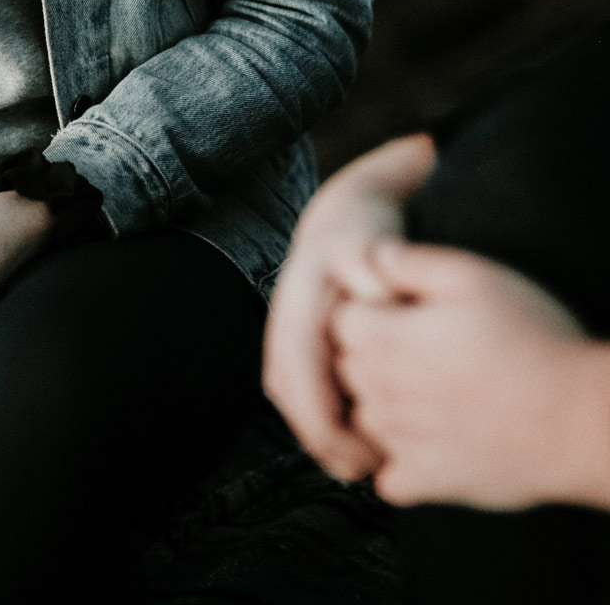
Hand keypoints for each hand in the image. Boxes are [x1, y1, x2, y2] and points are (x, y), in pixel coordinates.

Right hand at [262, 134, 437, 480]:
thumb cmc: (382, 219)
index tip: (359, 435)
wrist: (344, 205)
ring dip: (310, 428)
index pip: (303, 346)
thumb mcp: (389, 228)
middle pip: (287, 373)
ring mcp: (284, 312)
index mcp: (313, 270)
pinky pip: (286, 379)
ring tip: (349, 465)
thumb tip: (375, 293)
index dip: (322, 399)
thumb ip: (382, 260)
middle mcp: (290, 294)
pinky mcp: (288, 329)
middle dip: (316, 424)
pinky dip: (309, 416)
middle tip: (358, 466)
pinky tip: (338, 443)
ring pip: (282, 380)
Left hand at [332, 242, 609, 510]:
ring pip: (365, 419)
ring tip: (433, 392)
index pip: (341, 321)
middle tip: (422, 350)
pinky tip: (433, 441)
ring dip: (383, 406)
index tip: (404, 313)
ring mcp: (401, 441)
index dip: (370, 311)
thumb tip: (371, 254)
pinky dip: (401, 463)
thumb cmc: (533, 338)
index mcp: (385, 340)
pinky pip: (388, 478)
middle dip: (370, 355)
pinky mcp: (428, 482)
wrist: (584, 418)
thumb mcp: (474, 276)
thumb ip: (411, 261)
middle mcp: (381, 392)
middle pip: (346, 368)